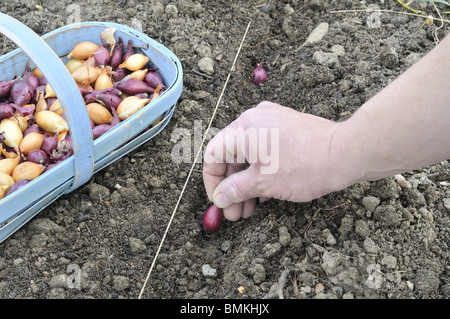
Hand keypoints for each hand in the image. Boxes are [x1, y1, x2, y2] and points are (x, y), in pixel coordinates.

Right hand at [202, 101, 342, 220]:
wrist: (345, 153)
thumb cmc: (305, 165)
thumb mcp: (263, 183)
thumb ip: (235, 190)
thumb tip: (220, 197)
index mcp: (243, 129)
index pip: (213, 155)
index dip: (212, 182)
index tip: (219, 201)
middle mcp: (254, 119)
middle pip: (230, 156)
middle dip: (231, 187)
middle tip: (234, 212)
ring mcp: (271, 121)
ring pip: (248, 154)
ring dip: (245, 182)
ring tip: (249, 209)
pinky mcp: (285, 126)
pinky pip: (263, 149)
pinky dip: (259, 170)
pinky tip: (263, 193)